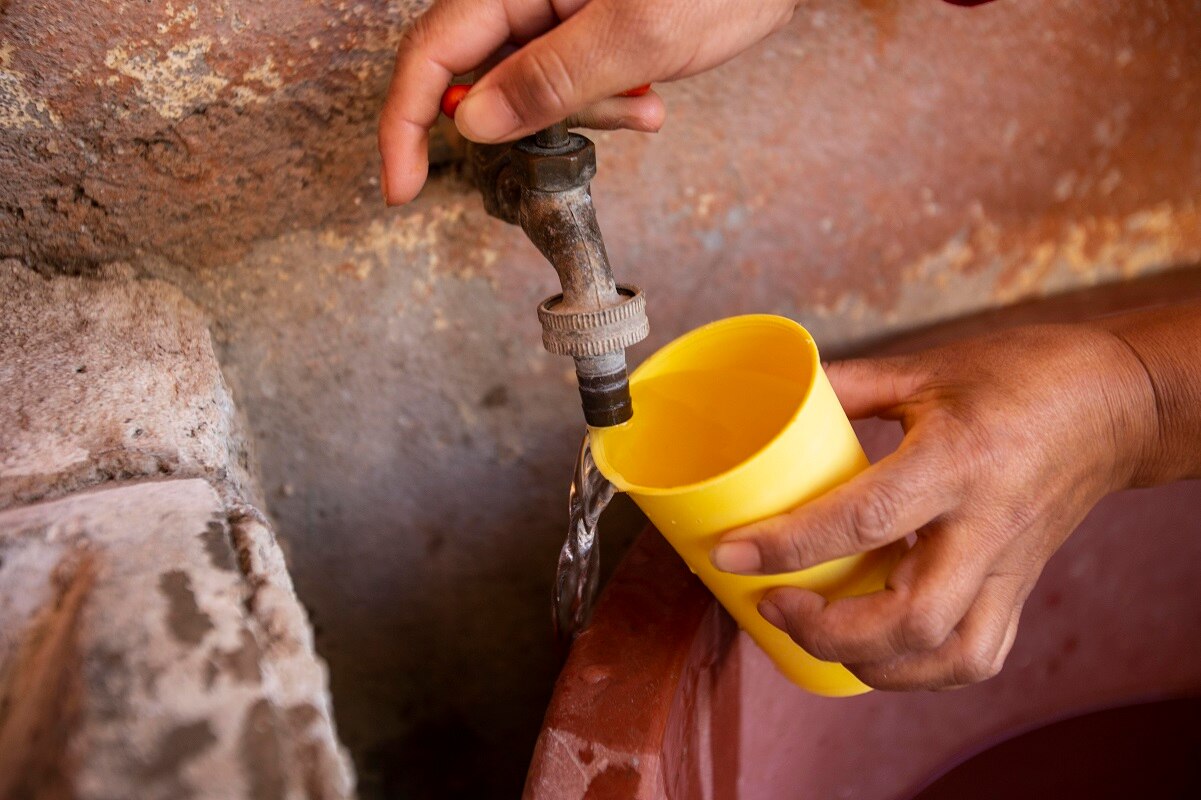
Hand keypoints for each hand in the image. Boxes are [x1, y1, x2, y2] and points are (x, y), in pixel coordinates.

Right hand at [378, 0, 800, 203]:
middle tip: (583, 131)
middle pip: (481, 78)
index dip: (407, 123)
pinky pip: (572, 85)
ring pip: (532, 92)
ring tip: (643, 105)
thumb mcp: (636, 33)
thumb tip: (473, 122)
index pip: (433, 54)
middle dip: (528, 124)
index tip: (401, 186)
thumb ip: (549, 78)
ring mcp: (557, 13)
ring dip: (585, 117)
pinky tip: (650, 100)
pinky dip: (608, 105)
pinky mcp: (587, 30)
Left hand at [711, 323, 1155, 689]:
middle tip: (774, 603)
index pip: (865, 519)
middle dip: (827, 630)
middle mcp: (987, 525)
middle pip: (910, 617)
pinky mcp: (1021, 586)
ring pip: (950, 655)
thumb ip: (847, 387)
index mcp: (959, 459)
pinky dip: (921, 670)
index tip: (732, 555)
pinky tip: (879, 649)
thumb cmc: (1022, 375)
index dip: (790, 545)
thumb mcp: (927, 367)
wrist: (1117, 403)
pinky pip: (977, 654)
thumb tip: (775, 400)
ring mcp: (1010, 565)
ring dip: (873, 664)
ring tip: (819, 633)